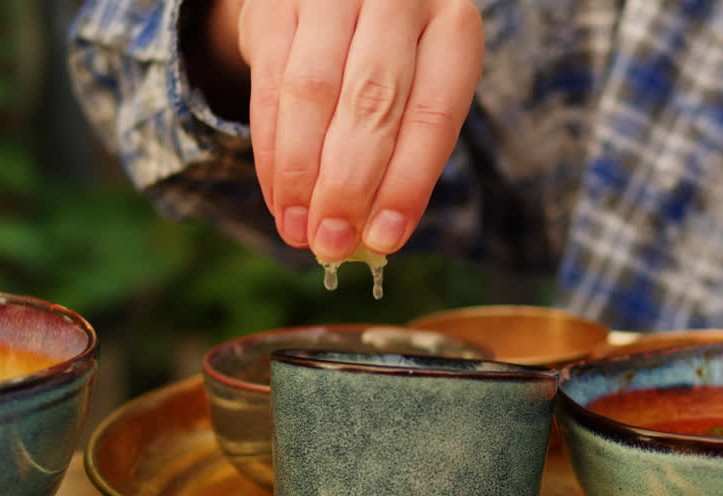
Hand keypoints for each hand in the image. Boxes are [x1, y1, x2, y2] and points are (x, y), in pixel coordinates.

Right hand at [235, 0, 483, 262]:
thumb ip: (404, 151)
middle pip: (372, 103)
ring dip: (302, 174)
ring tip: (300, 230)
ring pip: (312, 94)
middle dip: (349, 186)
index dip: (407, 184)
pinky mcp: (280, 1)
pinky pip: (270, 84)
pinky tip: (279, 197)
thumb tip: (372, 236)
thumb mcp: (419, 89)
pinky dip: (271, 150)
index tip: (385, 240)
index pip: (433, 115)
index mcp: (453, 26)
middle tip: (332, 244)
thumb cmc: (393, 57)